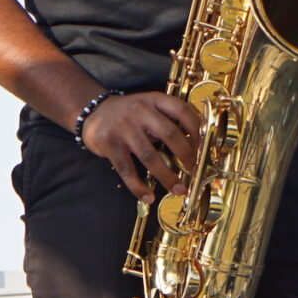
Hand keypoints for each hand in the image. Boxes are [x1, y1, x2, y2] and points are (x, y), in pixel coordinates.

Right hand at [80, 90, 202, 202]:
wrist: (93, 111)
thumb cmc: (129, 114)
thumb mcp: (149, 107)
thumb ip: (168, 120)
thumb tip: (196, 144)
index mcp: (154, 100)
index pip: (182, 111)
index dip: (197, 129)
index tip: (204, 147)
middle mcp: (139, 111)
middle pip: (169, 134)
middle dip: (186, 155)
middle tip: (195, 171)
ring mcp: (123, 128)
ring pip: (149, 156)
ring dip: (167, 176)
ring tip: (179, 189)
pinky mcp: (109, 144)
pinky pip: (127, 169)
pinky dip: (138, 186)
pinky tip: (148, 197)